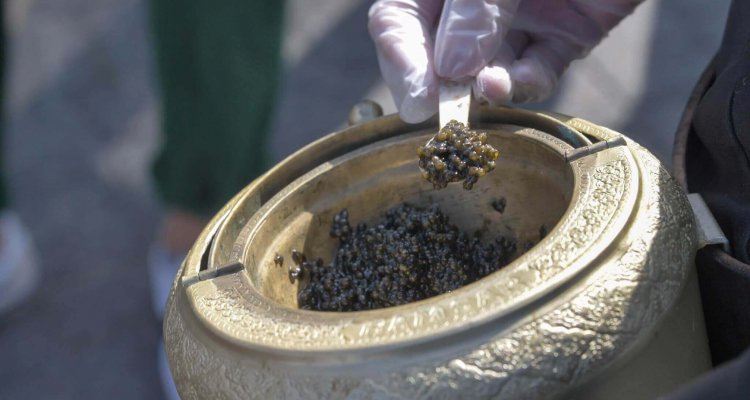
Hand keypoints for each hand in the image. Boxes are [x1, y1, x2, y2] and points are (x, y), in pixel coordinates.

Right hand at [368, 0, 641, 122]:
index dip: (400, 59)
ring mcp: (517, 22)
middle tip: (444, 111)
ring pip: (487, 71)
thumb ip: (475, 9)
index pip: (399, 21)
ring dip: (484, 88)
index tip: (417, 98)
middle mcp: (473, 4)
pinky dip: (525, 84)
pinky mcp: (562, 38)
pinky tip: (518, 82)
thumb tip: (450, 70)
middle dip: (441, 85)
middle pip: (437, 54)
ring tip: (488, 90)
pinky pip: (536, 72)